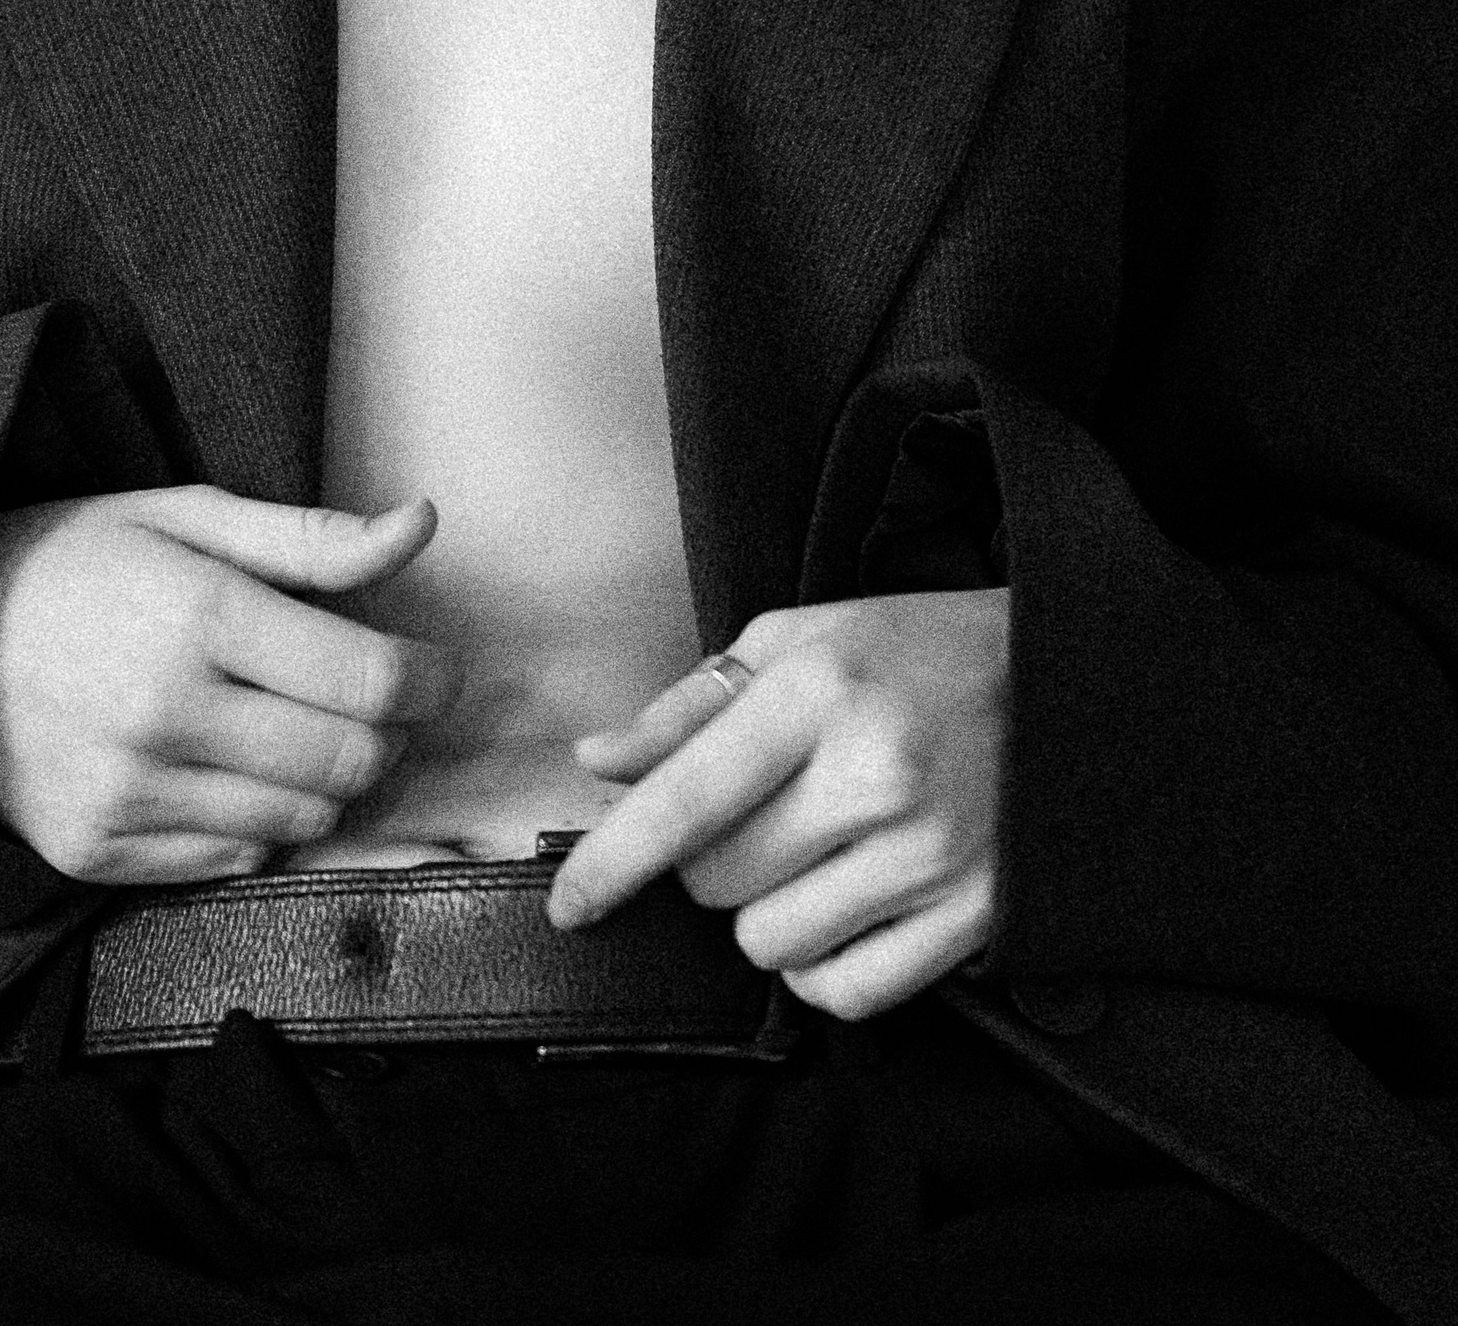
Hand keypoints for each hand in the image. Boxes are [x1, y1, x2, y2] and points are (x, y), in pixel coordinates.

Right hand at [0, 488, 454, 884]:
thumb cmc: (73, 560)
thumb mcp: (189, 515)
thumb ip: (314, 539)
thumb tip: (423, 526)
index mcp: (197, 616)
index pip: (371, 682)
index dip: (429, 680)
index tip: (436, 670)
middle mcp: (164, 716)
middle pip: (350, 763)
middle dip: (387, 735)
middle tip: (373, 701)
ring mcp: (125, 796)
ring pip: (300, 823)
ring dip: (326, 782)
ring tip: (295, 728)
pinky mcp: (95, 854)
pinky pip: (232, 864)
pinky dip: (257, 824)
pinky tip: (229, 768)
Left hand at [546, 589, 1007, 1019]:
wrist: (1065, 681)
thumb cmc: (913, 653)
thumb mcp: (795, 640)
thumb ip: (688, 708)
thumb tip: (596, 763)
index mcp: (820, 692)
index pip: (687, 798)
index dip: (613, 862)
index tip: (568, 905)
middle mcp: (876, 776)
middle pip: (719, 882)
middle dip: (708, 864)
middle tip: (757, 816)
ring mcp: (930, 856)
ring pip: (772, 943)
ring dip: (766, 912)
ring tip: (813, 852)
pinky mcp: (973, 919)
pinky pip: (847, 992)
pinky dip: (821, 964)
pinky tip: (843, 906)